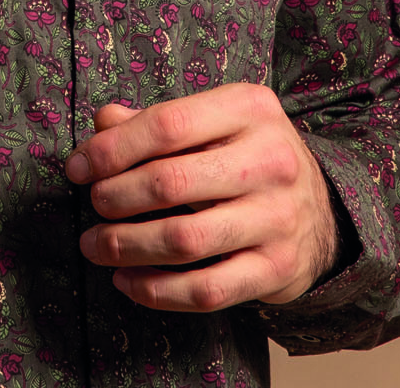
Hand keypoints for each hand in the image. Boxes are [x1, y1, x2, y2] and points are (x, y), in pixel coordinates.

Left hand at [64, 83, 339, 311]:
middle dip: (115, 197)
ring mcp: (277, 217)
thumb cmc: (247, 155)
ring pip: (185, 240)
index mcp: (250, 108)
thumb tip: (101, 124)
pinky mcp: (278, 268)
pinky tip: (128, 281)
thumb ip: (156, 121)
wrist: (322, 210)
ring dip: (127, 247)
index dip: (112, 149)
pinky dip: (157, 291)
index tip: (77, 168)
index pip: (167, 125)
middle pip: (171, 182)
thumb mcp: (214, 121)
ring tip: (95, 245)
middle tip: (91, 205)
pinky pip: (207, 290)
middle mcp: (270, 159)